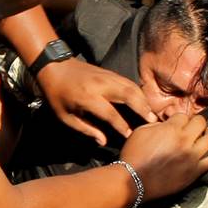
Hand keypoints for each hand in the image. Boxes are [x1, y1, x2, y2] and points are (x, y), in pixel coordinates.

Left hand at [36, 58, 155, 144]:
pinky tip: (143, 100)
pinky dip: (138, 91)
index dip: (121, 126)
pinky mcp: (110, 72)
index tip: (130, 136)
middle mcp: (101, 85)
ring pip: (131, 86)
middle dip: (142, 108)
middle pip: (128, 95)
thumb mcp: (66, 116)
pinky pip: (128, 81)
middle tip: (153, 121)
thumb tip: (103, 141)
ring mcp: (107, 76)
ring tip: (151, 112)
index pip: (110, 113)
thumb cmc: (57, 94)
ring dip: (143, 99)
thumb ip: (86, 129)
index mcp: (88, 97)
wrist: (54, 66)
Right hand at [121, 114, 207, 200]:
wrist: (134, 182)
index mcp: (171, 129)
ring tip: (207, 135)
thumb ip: (157, 124)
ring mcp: (192, 156)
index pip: (184, 115)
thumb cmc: (133, 156)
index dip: (181, 118)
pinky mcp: (195, 171)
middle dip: (197, 122)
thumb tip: (167, 123)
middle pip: (201, 122)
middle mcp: (185, 140)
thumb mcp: (140, 132)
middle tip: (194, 127)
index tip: (179, 122)